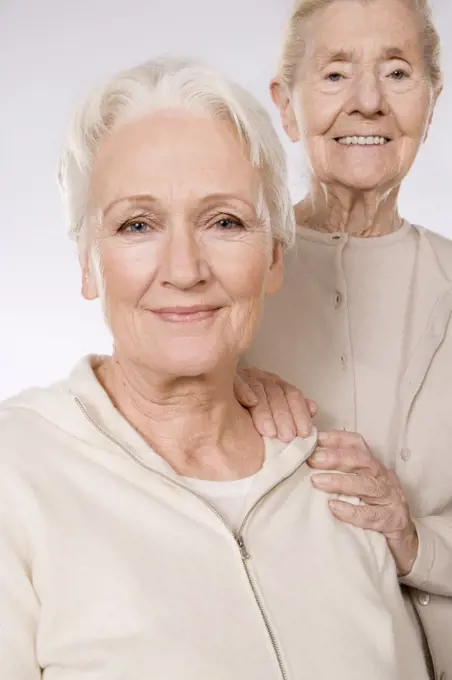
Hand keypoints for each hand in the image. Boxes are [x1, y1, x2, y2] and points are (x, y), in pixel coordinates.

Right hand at [234, 367, 316, 440]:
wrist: (218, 413)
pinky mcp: (226, 379)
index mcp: (275, 385)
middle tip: (287, 437)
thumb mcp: (274, 417)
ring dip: (265, 411)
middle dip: (284, 416)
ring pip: (259, 389)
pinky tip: (250, 402)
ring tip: (269, 432)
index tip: (304, 433)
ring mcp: (244, 377)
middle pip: (277, 393)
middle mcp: (261, 378)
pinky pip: (236, 381)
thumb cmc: (248, 419)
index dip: (300, 413)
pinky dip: (244, 390)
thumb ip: (293, 412)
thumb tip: (313, 408)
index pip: (292, 395)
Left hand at [309, 430, 418, 575]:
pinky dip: (352, 511)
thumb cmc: (376, 510)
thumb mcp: (360, 487)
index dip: (336, 438)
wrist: (407, 541)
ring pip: (367, 484)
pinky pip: (372, 515)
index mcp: (373, 467)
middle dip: (335, 457)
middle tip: (312, 460)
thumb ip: (340, 474)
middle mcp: (383, 478)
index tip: (314, 439)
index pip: (357, 444)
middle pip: (361, 460)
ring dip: (340, 481)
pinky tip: (334, 508)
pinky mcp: (393, 521)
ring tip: (317, 481)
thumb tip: (307, 463)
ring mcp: (390, 499)